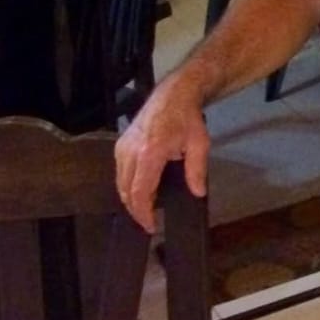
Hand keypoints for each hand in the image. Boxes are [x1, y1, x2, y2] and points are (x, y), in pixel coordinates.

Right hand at [114, 77, 210, 233]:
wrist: (174, 93)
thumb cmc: (188, 118)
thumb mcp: (199, 144)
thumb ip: (197, 170)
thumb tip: (198, 193)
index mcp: (149, 153)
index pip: (140, 192)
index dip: (143, 213)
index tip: (150, 226)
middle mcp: (130, 152)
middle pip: (126, 191)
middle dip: (136, 209)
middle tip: (149, 221)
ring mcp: (122, 147)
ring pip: (120, 182)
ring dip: (130, 198)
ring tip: (146, 208)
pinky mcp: (120, 144)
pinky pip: (119, 171)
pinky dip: (128, 184)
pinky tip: (141, 189)